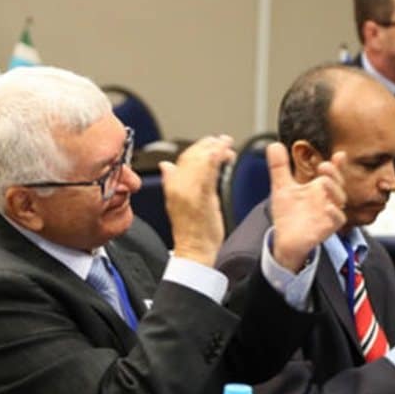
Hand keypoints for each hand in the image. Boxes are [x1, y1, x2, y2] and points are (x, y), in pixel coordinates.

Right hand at [160, 135, 234, 265]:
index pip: (182, 158)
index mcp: (170, 187)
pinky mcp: (201, 197)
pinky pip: (208, 173)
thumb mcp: (177, 203)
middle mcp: (177, 187)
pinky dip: (217, 159)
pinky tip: (226, 154)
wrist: (194, 252)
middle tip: (223, 141)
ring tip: (228, 145)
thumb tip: (166, 166)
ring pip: (200, 161)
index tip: (211, 143)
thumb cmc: (192, 233)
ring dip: (216, 149)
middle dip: (209, 145)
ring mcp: (189, 191)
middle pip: (191, 156)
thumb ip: (173, 181)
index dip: (197, 148)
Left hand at [266, 143, 345, 271]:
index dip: (337, 164)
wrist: (284, 239)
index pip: (332, 173)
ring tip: (324, 182)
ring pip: (340, 201)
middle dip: (334, 174)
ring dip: (334, 190)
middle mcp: (327, 199)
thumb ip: (279, 167)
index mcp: (319, 188)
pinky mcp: (327, 228)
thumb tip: (273, 144)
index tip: (339, 154)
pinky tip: (327, 207)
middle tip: (324, 166)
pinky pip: (337, 220)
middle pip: (338, 184)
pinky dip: (334, 213)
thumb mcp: (282, 187)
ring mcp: (329, 214)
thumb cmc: (288, 214)